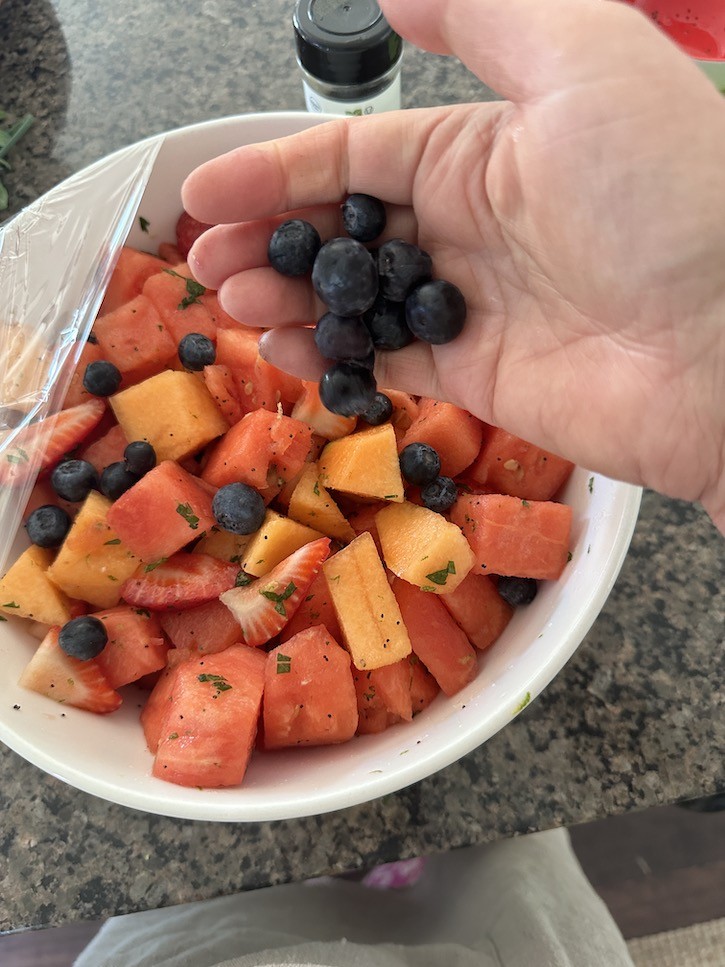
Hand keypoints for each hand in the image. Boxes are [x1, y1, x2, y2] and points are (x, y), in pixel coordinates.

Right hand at [182, 0, 724, 532]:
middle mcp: (472, 225)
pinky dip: (328, 356)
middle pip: (342, 231)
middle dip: (267, 238)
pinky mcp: (475, 377)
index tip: (205, 187)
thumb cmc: (667, 195)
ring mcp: (471, 306)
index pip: (355, 157)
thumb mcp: (581, 57)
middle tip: (204, 258)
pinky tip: (280, 348)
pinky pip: (382, 361)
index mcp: (486, 147)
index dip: (274, 169)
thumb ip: (484, 13)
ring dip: (284, 297)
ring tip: (229, 299)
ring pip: (352, 299)